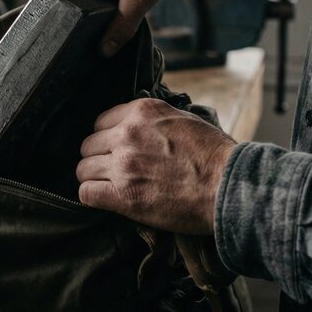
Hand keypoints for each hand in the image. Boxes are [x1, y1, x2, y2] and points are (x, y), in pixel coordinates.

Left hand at [76, 98, 235, 235]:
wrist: (228, 186)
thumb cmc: (215, 156)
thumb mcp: (184, 119)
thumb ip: (154, 119)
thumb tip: (138, 125)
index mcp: (142, 112)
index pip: (101, 122)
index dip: (107, 139)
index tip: (117, 150)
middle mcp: (128, 134)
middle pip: (88, 145)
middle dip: (99, 159)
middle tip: (115, 171)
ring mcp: (123, 164)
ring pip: (83, 169)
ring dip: (95, 178)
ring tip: (112, 187)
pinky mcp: (123, 195)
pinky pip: (86, 193)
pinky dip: (93, 197)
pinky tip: (107, 199)